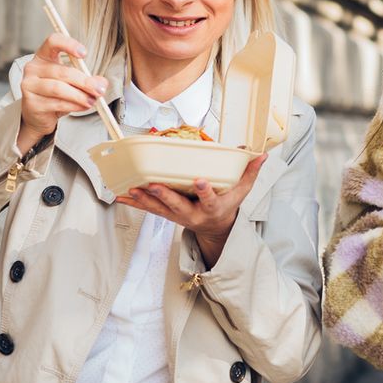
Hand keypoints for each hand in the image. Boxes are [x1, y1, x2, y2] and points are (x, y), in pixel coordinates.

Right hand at [17, 31, 108, 151]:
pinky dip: (73, 106)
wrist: (38, 114)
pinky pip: (56, 103)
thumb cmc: (55, 94)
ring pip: (58, 88)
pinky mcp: (31, 103)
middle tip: (99, 90)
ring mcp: (29, 85)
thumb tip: (101, 83)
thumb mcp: (72, 82)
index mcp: (43, 56)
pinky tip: (82, 106)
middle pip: (62, 71)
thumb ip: (86, 79)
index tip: (84, 53)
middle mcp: (33, 68)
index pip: (53, 41)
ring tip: (91, 101)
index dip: (68, 44)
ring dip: (79, 96)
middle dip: (84, 82)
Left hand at [115, 154, 267, 266]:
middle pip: (178, 206)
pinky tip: (120, 196)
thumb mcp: (242, 191)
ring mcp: (177, 216)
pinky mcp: (166, 215)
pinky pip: (148, 210)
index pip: (210, 199)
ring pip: (159, 209)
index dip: (205, 190)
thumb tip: (262, 155)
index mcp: (212, 207)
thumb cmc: (227, 204)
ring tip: (130, 189)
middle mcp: (193, 214)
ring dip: (144, 199)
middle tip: (154, 186)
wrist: (215, 227)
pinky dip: (134, 203)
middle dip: (165, 196)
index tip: (200, 180)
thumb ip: (250, 173)